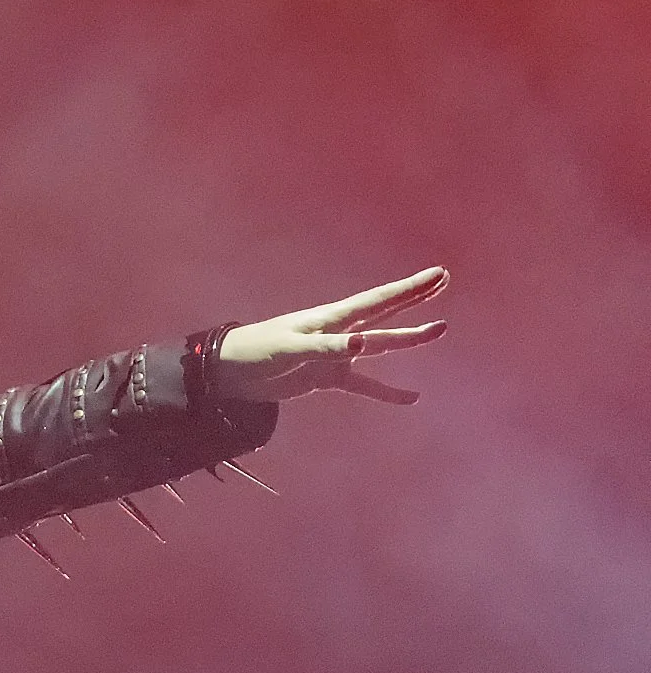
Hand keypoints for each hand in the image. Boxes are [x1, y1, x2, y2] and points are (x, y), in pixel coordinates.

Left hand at [213, 266, 448, 403]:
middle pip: (384, 312)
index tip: (437, 274)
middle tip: (444, 280)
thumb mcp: (289, 348)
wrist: (229, 373)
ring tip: (439, 329)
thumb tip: (364, 345)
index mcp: (330, 318)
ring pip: (380, 345)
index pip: (377, 300)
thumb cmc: (254, 351)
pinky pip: (363, 385)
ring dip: (408, 338)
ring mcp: (335, 355)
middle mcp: (338, 332)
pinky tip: (412, 398)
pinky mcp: (327, 377)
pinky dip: (386, 392)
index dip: (408, 289)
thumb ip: (326, 347)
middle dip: (414, 297)